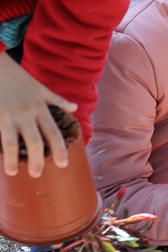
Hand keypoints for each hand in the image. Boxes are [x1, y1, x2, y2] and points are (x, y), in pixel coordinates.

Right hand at [0, 53, 76, 176]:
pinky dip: (0, 148)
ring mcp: (8, 115)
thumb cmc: (16, 76)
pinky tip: (0, 158)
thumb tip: (75, 108)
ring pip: (12, 142)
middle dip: (37, 160)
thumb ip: (56, 100)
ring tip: (13, 172)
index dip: (59, 149)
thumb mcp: (40, 87)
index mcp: (40, 108)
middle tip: (38, 174)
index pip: (53, 133)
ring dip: (13, 160)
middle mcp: (26, 113)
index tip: (63, 164)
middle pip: (35, 141)